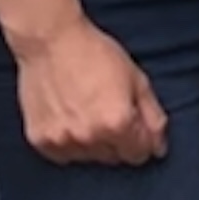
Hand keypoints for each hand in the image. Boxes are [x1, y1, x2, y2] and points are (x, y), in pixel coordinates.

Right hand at [14, 13, 168, 163]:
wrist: (50, 41)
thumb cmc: (94, 53)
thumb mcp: (136, 79)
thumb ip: (153, 116)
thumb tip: (159, 147)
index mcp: (118, 123)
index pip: (139, 155)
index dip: (141, 140)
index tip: (134, 126)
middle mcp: (90, 137)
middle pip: (114, 158)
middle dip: (117, 141)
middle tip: (108, 111)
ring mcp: (62, 140)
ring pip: (89, 158)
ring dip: (92, 142)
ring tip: (86, 112)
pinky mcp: (40, 139)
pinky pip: (62, 155)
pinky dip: (68, 142)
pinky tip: (68, 118)